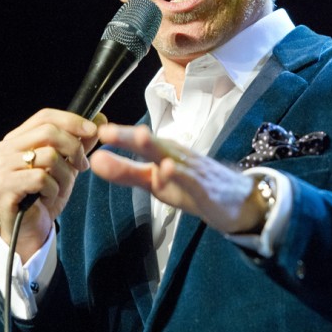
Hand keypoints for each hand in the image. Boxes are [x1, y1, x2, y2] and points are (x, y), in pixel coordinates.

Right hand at [0, 108, 105, 261]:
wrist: (32, 227)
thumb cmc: (46, 194)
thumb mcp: (68, 164)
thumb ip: (80, 141)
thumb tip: (100, 119)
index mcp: (18, 138)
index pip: (45, 116)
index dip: (72, 120)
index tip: (93, 131)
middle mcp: (6, 148)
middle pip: (48, 132)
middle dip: (74, 147)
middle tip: (83, 165)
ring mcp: (2, 167)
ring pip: (48, 156)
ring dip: (65, 173)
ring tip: (62, 186)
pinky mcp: (4, 186)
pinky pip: (40, 178)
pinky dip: (53, 188)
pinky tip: (49, 196)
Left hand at [91, 123, 266, 234]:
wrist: (236, 201)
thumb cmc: (191, 187)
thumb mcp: (154, 182)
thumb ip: (125, 172)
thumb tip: (94, 160)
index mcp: (162, 152)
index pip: (137, 142)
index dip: (117, 136)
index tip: (94, 131)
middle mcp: (176, 155)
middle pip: (152, 143)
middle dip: (130, 136)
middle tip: (106, 130)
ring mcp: (192, 170)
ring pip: (171, 156)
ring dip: (155, 147)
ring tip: (137, 137)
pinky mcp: (205, 187)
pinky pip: (191, 179)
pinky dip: (179, 174)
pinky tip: (166, 169)